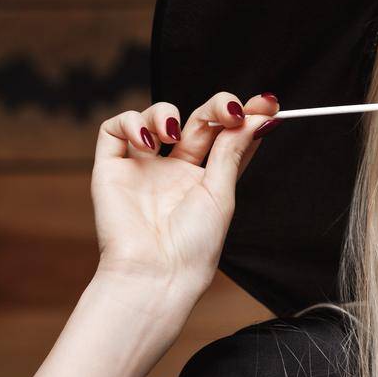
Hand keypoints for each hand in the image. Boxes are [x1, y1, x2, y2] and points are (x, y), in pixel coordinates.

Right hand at [89, 90, 280, 295]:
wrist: (157, 272)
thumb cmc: (193, 246)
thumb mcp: (221, 194)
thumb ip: (232, 151)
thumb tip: (258, 118)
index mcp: (205, 179)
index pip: (226, 137)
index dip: (244, 117)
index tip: (266, 104)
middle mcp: (175, 170)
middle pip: (197, 121)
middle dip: (217, 107)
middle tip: (231, 110)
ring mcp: (143, 167)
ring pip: (154, 116)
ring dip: (166, 112)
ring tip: (173, 135)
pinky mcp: (111, 168)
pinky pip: (114, 129)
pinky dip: (130, 123)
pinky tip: (147, 143)